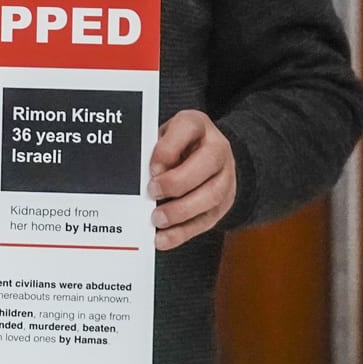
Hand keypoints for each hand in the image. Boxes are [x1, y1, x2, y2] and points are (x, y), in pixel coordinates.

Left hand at [147, 110, 236, 250]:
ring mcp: (225, 176)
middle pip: (207, 163)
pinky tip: (163, 238)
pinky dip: (183, 232)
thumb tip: (137, 176)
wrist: (209, 156)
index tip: (151, 167)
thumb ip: (152, 149)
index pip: (188, 128)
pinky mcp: (223, 203)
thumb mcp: (162, 136)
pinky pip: (207, 220)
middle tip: (152, 193)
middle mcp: (217, 149)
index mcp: (197, 125)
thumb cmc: (176, 145)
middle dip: (177, 181)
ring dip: (181, 210)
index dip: (168, 149)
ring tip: (156, 219)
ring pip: (212, 195)